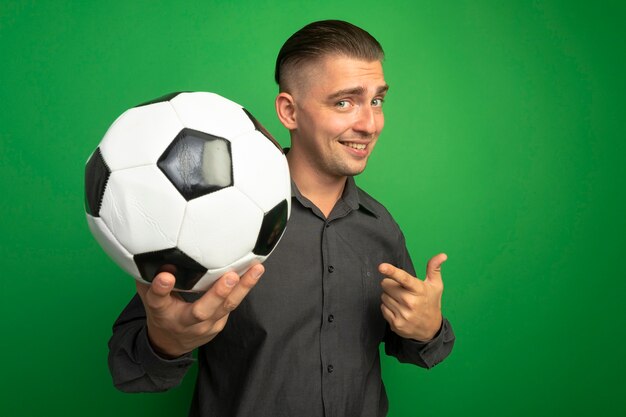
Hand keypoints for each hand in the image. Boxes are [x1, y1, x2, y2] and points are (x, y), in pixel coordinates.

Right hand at [135, 264, 264, 357]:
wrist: (170, 342)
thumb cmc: (161, 310)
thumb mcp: (149, 295)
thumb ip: (149, 276)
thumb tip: (154, 247)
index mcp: (161, 311)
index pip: (157, 299)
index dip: (161, 288)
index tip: (165, 276)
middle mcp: (183, 321)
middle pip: (201, 311)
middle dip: (217, 294)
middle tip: (230, 277)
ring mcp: (204, 326)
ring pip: (226, 308)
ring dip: (243, 288)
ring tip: (256, 269)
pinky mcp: (218, 324)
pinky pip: (232, 305)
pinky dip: (244, 289)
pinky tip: (254, 272)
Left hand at [379, 253, 446, 341]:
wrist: (430, 329)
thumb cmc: (431, 303)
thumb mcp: (435, 285)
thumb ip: (434, 268)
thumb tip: (442, 255)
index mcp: (419, 290)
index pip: (404, 278)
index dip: (392, 271)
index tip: (381, 267)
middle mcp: (411, 302)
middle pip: (386, 285)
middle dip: (390, 284)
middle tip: (400, 289)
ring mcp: (403, 314)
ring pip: (383, 296)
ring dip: (389, 296)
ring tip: (400, 300)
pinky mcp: (396, 324)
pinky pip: (382, 308)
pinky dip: (387, 307)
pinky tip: (398, 309)